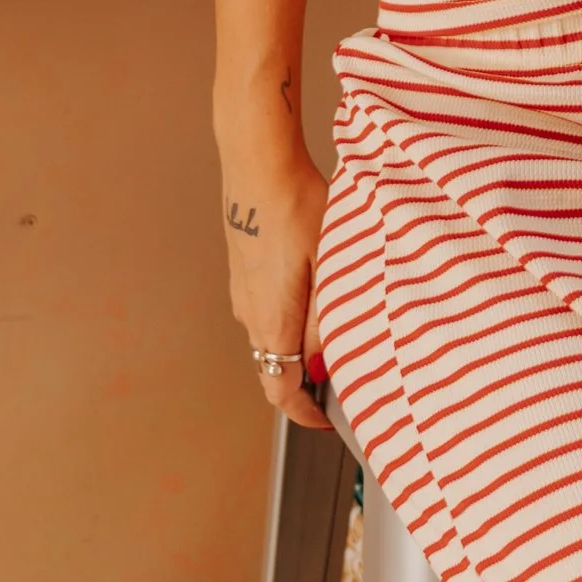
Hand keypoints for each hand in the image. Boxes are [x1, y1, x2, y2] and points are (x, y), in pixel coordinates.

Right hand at [221, 139, 330, 429]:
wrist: (258, 162)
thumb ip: (325, 323)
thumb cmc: (296, 206)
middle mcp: (250, 313)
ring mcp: (242, 291)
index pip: (281, 392)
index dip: (305, 413)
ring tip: (332, 336)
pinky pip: (264, 310)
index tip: (329, 419)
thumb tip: (323, 366)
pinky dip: (287, 319)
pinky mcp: (243, 270)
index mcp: (272, 320)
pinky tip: (312, 294)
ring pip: (269, 338)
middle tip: (339, 380)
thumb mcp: (327, 267)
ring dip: (295, 348)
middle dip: (304, 383)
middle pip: (273, 369)